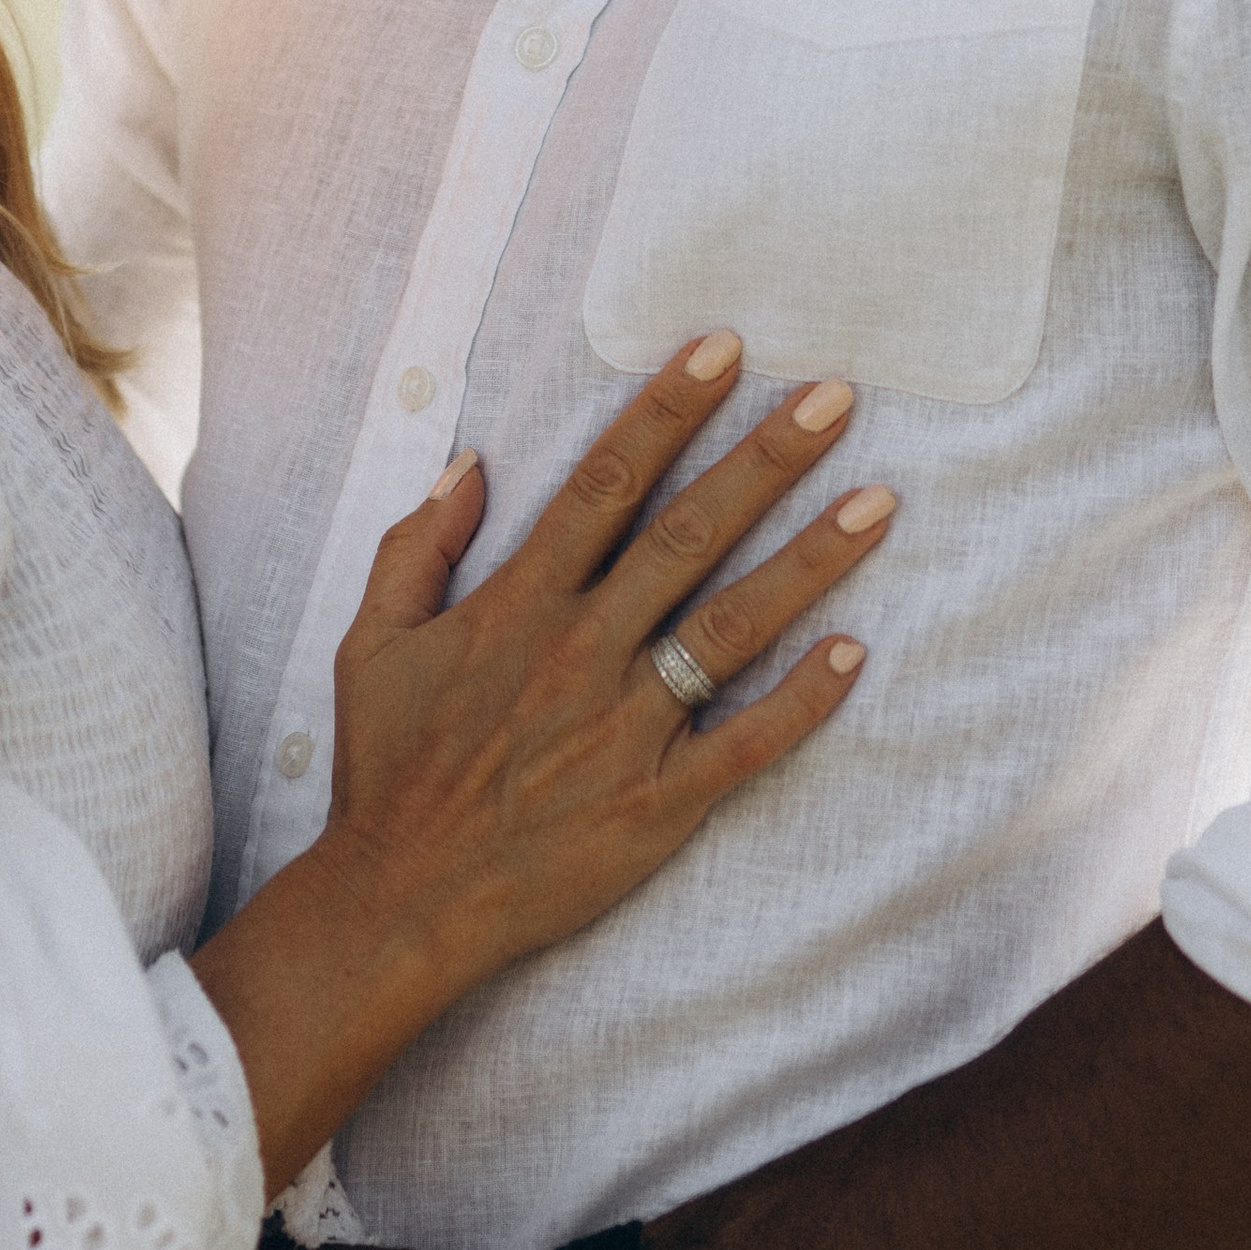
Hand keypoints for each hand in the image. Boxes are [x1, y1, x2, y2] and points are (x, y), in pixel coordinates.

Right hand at [316, 340, 888, 1008]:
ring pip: (733, 627)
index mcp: (518, 605)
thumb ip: (418, 547)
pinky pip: (746, 745)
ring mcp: (626, 728)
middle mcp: (581, 652)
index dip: (666, 410)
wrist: (403, 900)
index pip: (604, 484)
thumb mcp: (372, 642)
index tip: (722, 350)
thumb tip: (472, 464)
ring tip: (878, 501)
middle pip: (689, 534)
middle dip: (765, 459)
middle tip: (834, 397)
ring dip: (809, 560)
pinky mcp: (658, 803)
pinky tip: (855, 653)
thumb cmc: (388, 769)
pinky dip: (802, 701)